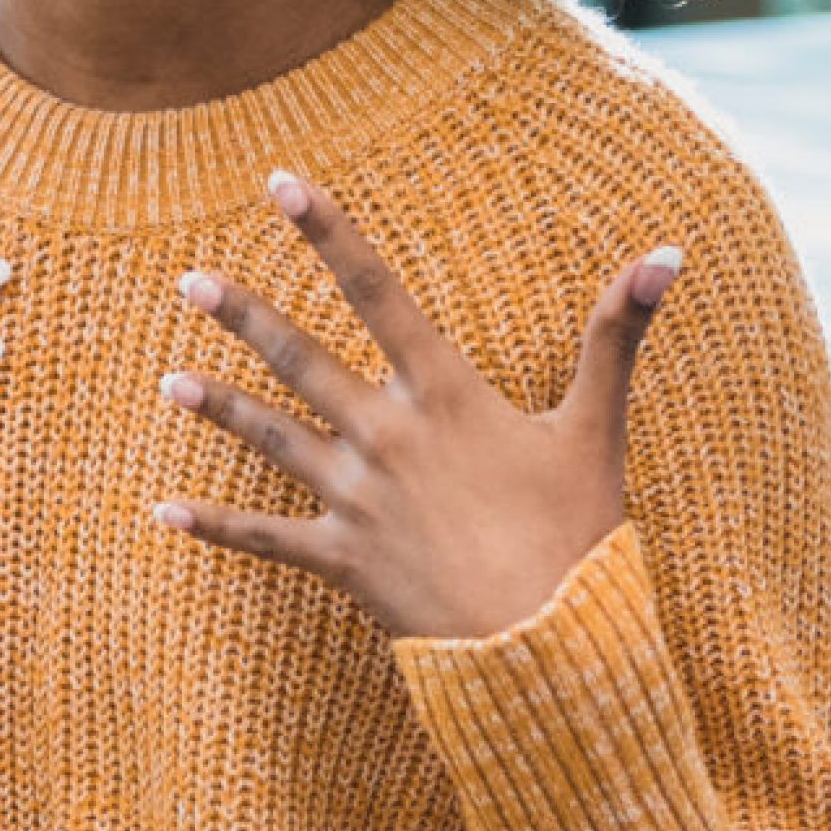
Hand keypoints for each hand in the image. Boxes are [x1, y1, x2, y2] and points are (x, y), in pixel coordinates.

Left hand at [152, 171, 679, 639]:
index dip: (329, 232)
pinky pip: (266, 539)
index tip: (281, 182)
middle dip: (244, 315)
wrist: (549, 648)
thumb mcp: (597, 429)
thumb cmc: (578, 536)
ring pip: (272, 439)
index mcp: (445, 393)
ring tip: (169, 380)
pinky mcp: (344, 561)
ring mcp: (358, 500)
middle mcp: (388, 436)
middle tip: (189, 280)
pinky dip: (214, 526)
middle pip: (302, 360)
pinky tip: (163, 512)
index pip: (377, 292)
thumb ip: (618, 336)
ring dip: (220, 407)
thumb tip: (668, 254)